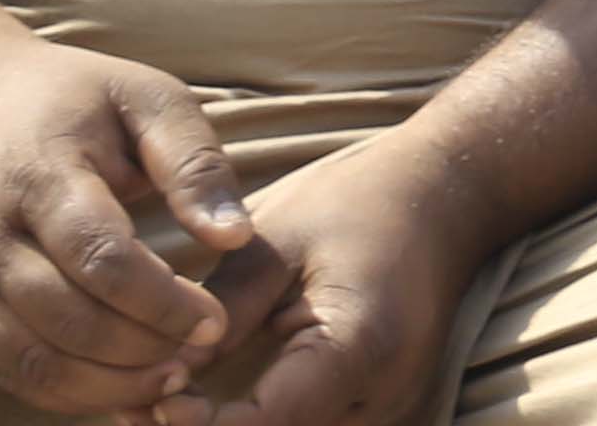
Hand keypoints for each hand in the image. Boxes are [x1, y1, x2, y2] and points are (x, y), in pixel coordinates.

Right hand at [0, 24, 261, 419]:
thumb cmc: (80, 98)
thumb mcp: (148, 99)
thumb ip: (193, 164)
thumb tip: (236, 236)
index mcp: (42, 174)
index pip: (101, 256)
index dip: (160, 302)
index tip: (215, 323)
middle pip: (63, 318)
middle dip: (138, 350)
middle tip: (198, 359)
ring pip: (26, 358)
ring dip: (101, 384)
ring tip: (167, 379)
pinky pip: (6, 366)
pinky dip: (62, 388)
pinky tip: (117, 382)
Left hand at [170, 137, 494, 425]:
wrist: (452, 193)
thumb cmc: (362, 201)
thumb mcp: (277, 237)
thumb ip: (219, 310)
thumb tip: (161, 375)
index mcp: (359, 346)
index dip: (192, 425)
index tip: (155, 390)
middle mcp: (381, 394)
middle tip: (144, 402)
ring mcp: (387, 409)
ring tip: (171, 403)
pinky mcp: (378, 409)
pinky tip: (213, 408)